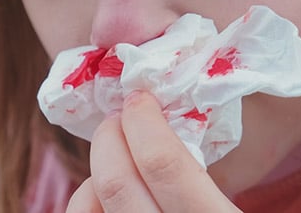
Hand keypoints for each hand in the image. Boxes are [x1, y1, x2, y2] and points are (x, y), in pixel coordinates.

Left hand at [66, 91, 240, 212]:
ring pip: (89, 211)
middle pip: (117, 185)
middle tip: (120, 119)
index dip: (144, 122)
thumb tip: (172, 126)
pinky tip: (107, 200)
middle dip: (110, 138)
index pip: (165, 166)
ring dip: (95, 176)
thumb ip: (212, 187)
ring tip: (115, 161)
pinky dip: (88, 206)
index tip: (141, 99)